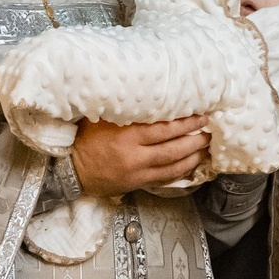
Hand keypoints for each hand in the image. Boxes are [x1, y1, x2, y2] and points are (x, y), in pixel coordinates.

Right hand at [72, 115, 209, 197]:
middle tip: (208, 132)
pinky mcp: (136, 184)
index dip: (185, 124)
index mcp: (126, 136)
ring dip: (192, 157)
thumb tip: (151, 94)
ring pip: (171, 167)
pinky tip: (190, 166)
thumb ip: (125, 110)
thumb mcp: (101, 118)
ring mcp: (136, 172)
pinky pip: (163, 179)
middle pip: (172, 149)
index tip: (199, 116)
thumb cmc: (85, 138)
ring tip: (205, 149)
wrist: (70, 170)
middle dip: (193, 140)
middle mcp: (134, 156)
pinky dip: (179, 173)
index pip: (163, 129)